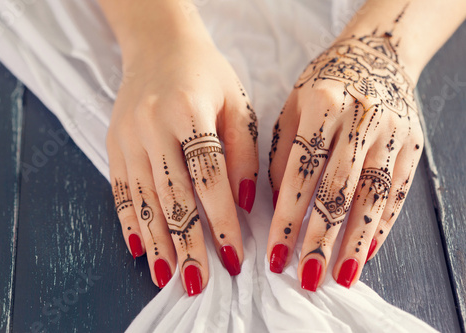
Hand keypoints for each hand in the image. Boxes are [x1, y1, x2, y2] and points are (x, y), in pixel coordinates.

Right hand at [106, 32, 257, 294]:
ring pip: (144, 200)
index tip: (234, 257)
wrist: (159, 45)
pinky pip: (121, 191)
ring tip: (169, 276)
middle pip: (172, 197)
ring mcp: (127, 137)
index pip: (209, 179)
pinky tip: (140, 248)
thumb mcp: (236, 103)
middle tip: (198, 281)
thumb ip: (241, 155)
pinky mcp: (114, 144)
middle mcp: (151, 126)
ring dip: (158, 242)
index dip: (222, 223)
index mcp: (187, 110)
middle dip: (187, 244)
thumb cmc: (205, 74)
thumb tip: (242, 205)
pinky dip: (130, 222)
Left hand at [267, 33, 422, 290]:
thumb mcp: (292, 107)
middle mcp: (360, 119)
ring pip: (372, 198)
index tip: (275, 254)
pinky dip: (382, 225)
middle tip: (307, 277)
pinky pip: (398, 193)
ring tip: (340, 276)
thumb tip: (277, 205)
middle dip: (320, 240)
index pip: (300, 174)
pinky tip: (366, 250)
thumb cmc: (324, 83)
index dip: (287, 218)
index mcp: (322, 105)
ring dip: (355, 241)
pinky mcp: (412, 144)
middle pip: (338, 191)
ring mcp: (391, 133)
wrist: (376, 54)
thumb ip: (282, 154)